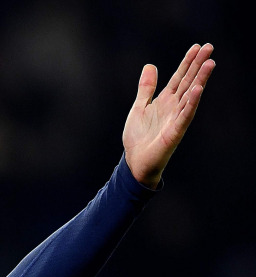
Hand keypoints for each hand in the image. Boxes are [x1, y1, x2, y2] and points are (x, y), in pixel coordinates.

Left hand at [123, 44, 214, 188]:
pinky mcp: (175, 132)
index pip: (179, 77)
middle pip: (188, 81)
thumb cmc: (138, 137)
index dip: (187, 62)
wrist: (134, 162)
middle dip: (198, 65)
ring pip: (191, 96)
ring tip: (210, 63)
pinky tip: (197, 90)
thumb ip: (146, 88)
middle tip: (210, 47)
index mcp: (165, 100)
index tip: (197, 46)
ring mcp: (176, 119)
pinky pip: (185, 115)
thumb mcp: (139, 107)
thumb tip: (150, 65)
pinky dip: (191, 103)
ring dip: (200, 79)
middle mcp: (174, 107)